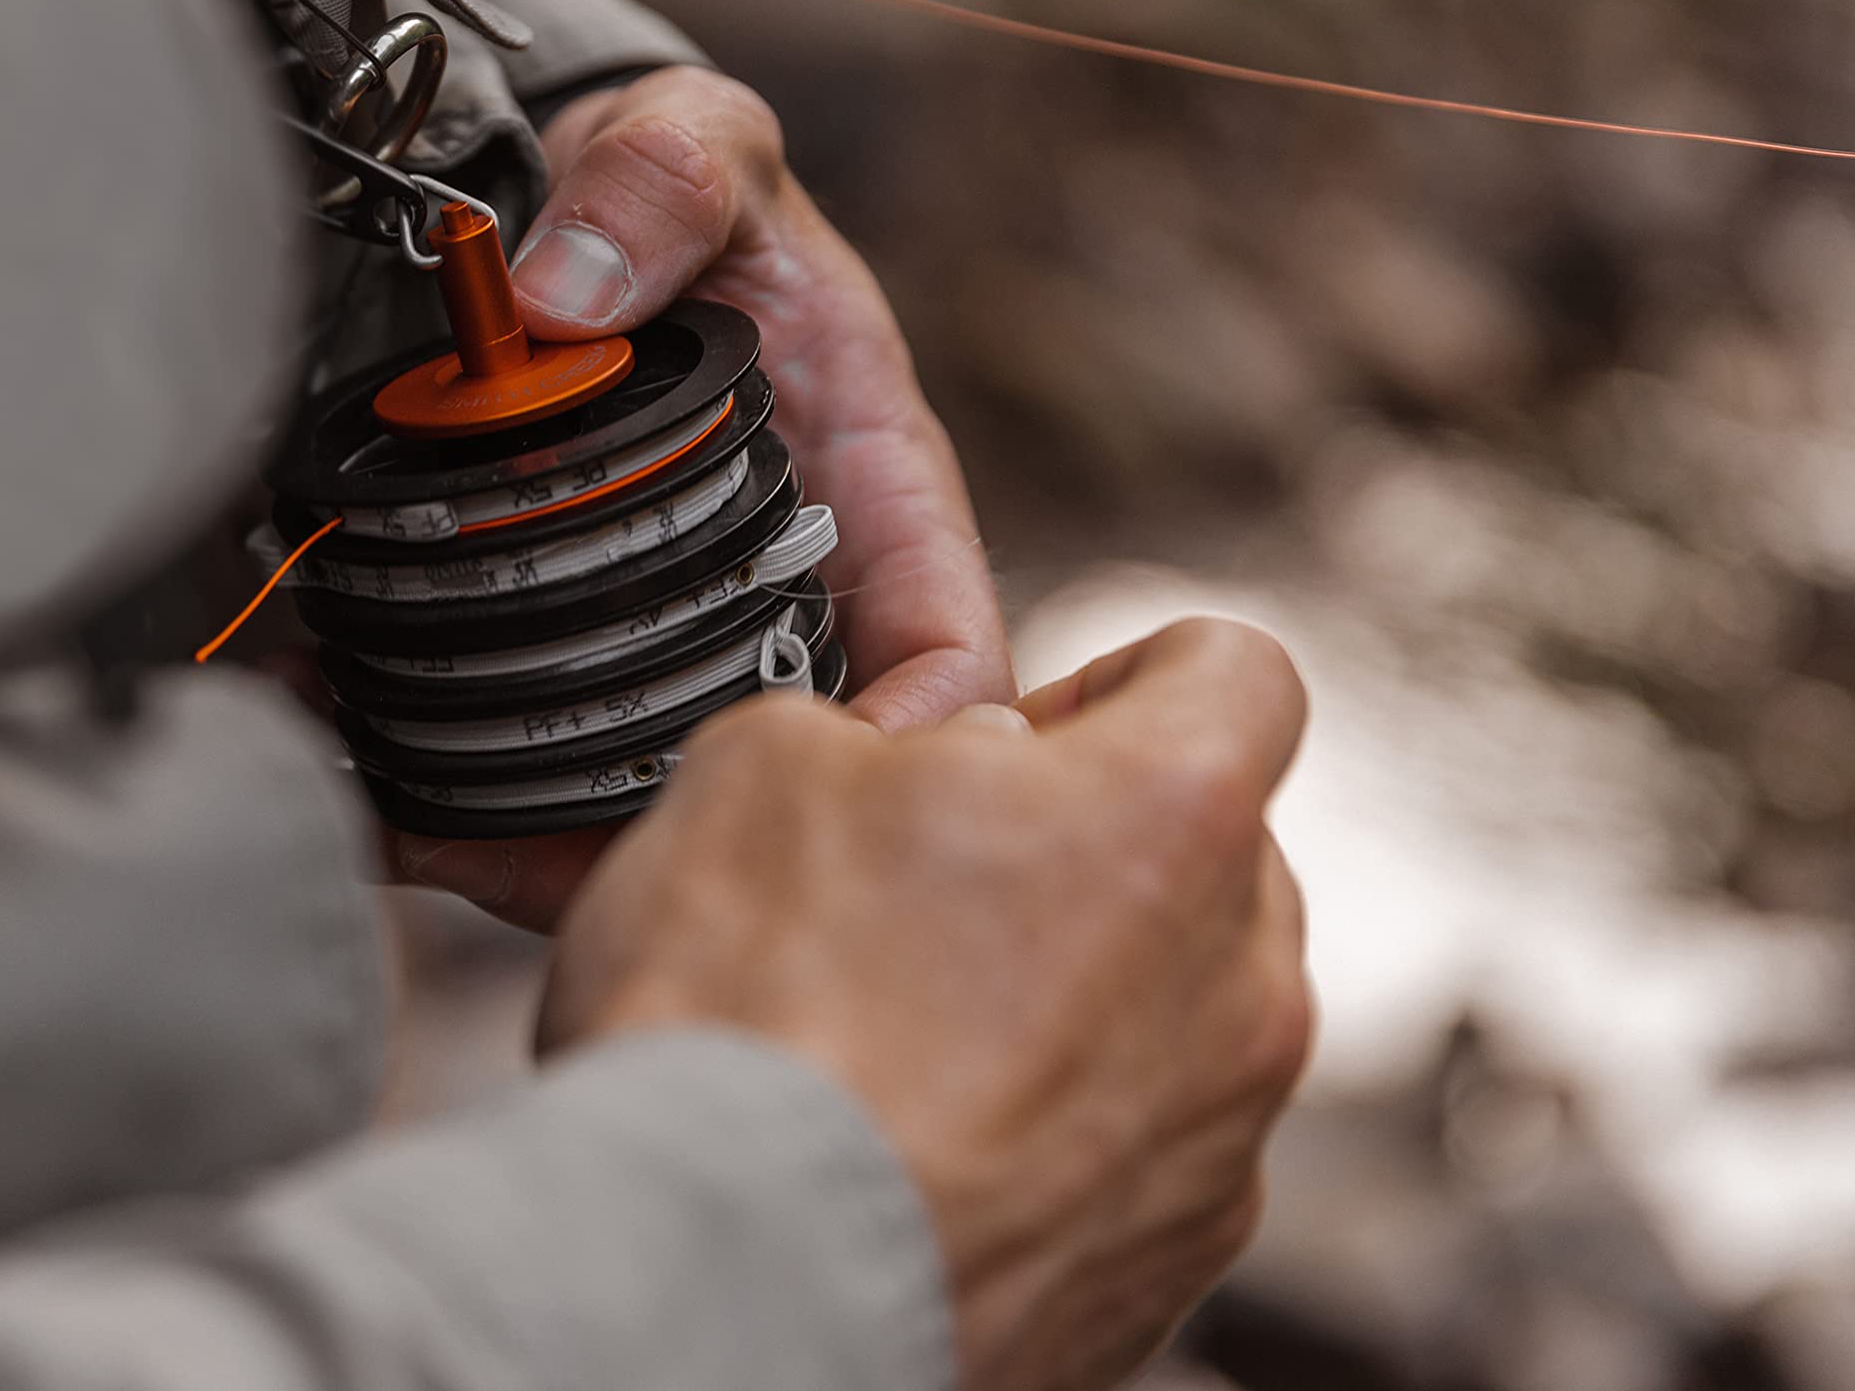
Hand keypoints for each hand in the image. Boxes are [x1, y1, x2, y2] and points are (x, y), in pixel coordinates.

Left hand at [391, 67, 1011, 928]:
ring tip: (414, 820)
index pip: (951, 659)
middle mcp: (795, 596)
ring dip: (540, 844)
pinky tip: (363, 790)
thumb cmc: (671, 187)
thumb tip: (570, 298)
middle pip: (792, 784)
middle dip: (679, 837)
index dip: (917, 755)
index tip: (827, 804)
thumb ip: (660, 183)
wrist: (555, 203)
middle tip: (540, 851)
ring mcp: (688, 639)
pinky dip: (452, 802)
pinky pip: (535, 763)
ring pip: (652, 800)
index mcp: (879, 496)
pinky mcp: (582, 655)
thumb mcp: (696, 142)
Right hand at [541, 619, 1313, 1390]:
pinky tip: (908, 1144)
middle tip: (920, 882)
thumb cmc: (752, 1034)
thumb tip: (909, 762)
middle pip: (1204, 856)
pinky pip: (1127, 1155)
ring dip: (1060, 997)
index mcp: (1172, 816)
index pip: (1235, 670)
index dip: (1114, 681)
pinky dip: (1038, 1135)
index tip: (1017, 738)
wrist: (727, 1298)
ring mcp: (1215, 1148)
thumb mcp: (761, 764)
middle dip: (1076, 850)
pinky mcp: (1164, 1274)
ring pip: (1169, 1013)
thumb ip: (881, 727)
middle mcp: (1240, 986)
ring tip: (894, 1031)